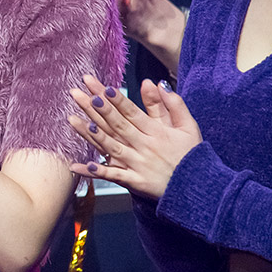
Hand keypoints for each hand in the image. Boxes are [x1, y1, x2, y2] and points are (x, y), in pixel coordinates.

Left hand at [67, 76, 202, 199]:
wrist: (198, 188)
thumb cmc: (192, 154)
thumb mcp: (188, 126)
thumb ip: (173, 104)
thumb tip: (156, 83)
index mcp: (156, 132)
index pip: (132, 112)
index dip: (117, 100)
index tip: (102, 88)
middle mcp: (144, 146)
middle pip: (116, 125)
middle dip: (96, 109)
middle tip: (78, 95)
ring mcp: (138, 164)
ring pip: (110, 147)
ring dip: (90, 134)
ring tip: (72, 120)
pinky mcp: (134, 182)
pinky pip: (112, 176)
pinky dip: (96, 171)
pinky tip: (79, 165)